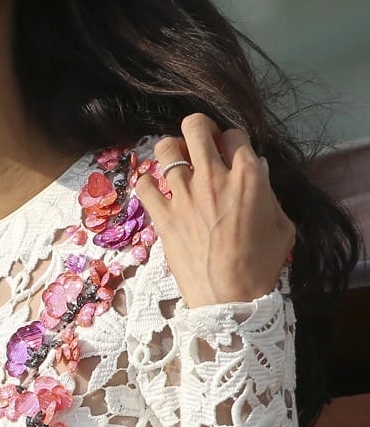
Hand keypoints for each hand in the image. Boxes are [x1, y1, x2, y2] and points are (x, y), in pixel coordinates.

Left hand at [135, 113, 294, 307]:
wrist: (230, 299)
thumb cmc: (262, 265)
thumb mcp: (282, 227)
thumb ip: (268, 193)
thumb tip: (256, 168)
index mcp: (247, 178)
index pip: (235, 135)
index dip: (232, 140)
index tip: (230, 152)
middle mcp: (213, 178)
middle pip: (196, 126)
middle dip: (198, 128)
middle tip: (200, 142)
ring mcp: (183, 194)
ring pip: (166, 148)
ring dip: (171, 150)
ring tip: (177, 162)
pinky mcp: (162, 213)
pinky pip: (144, 184)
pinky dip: (148, 183)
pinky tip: (157, 191)